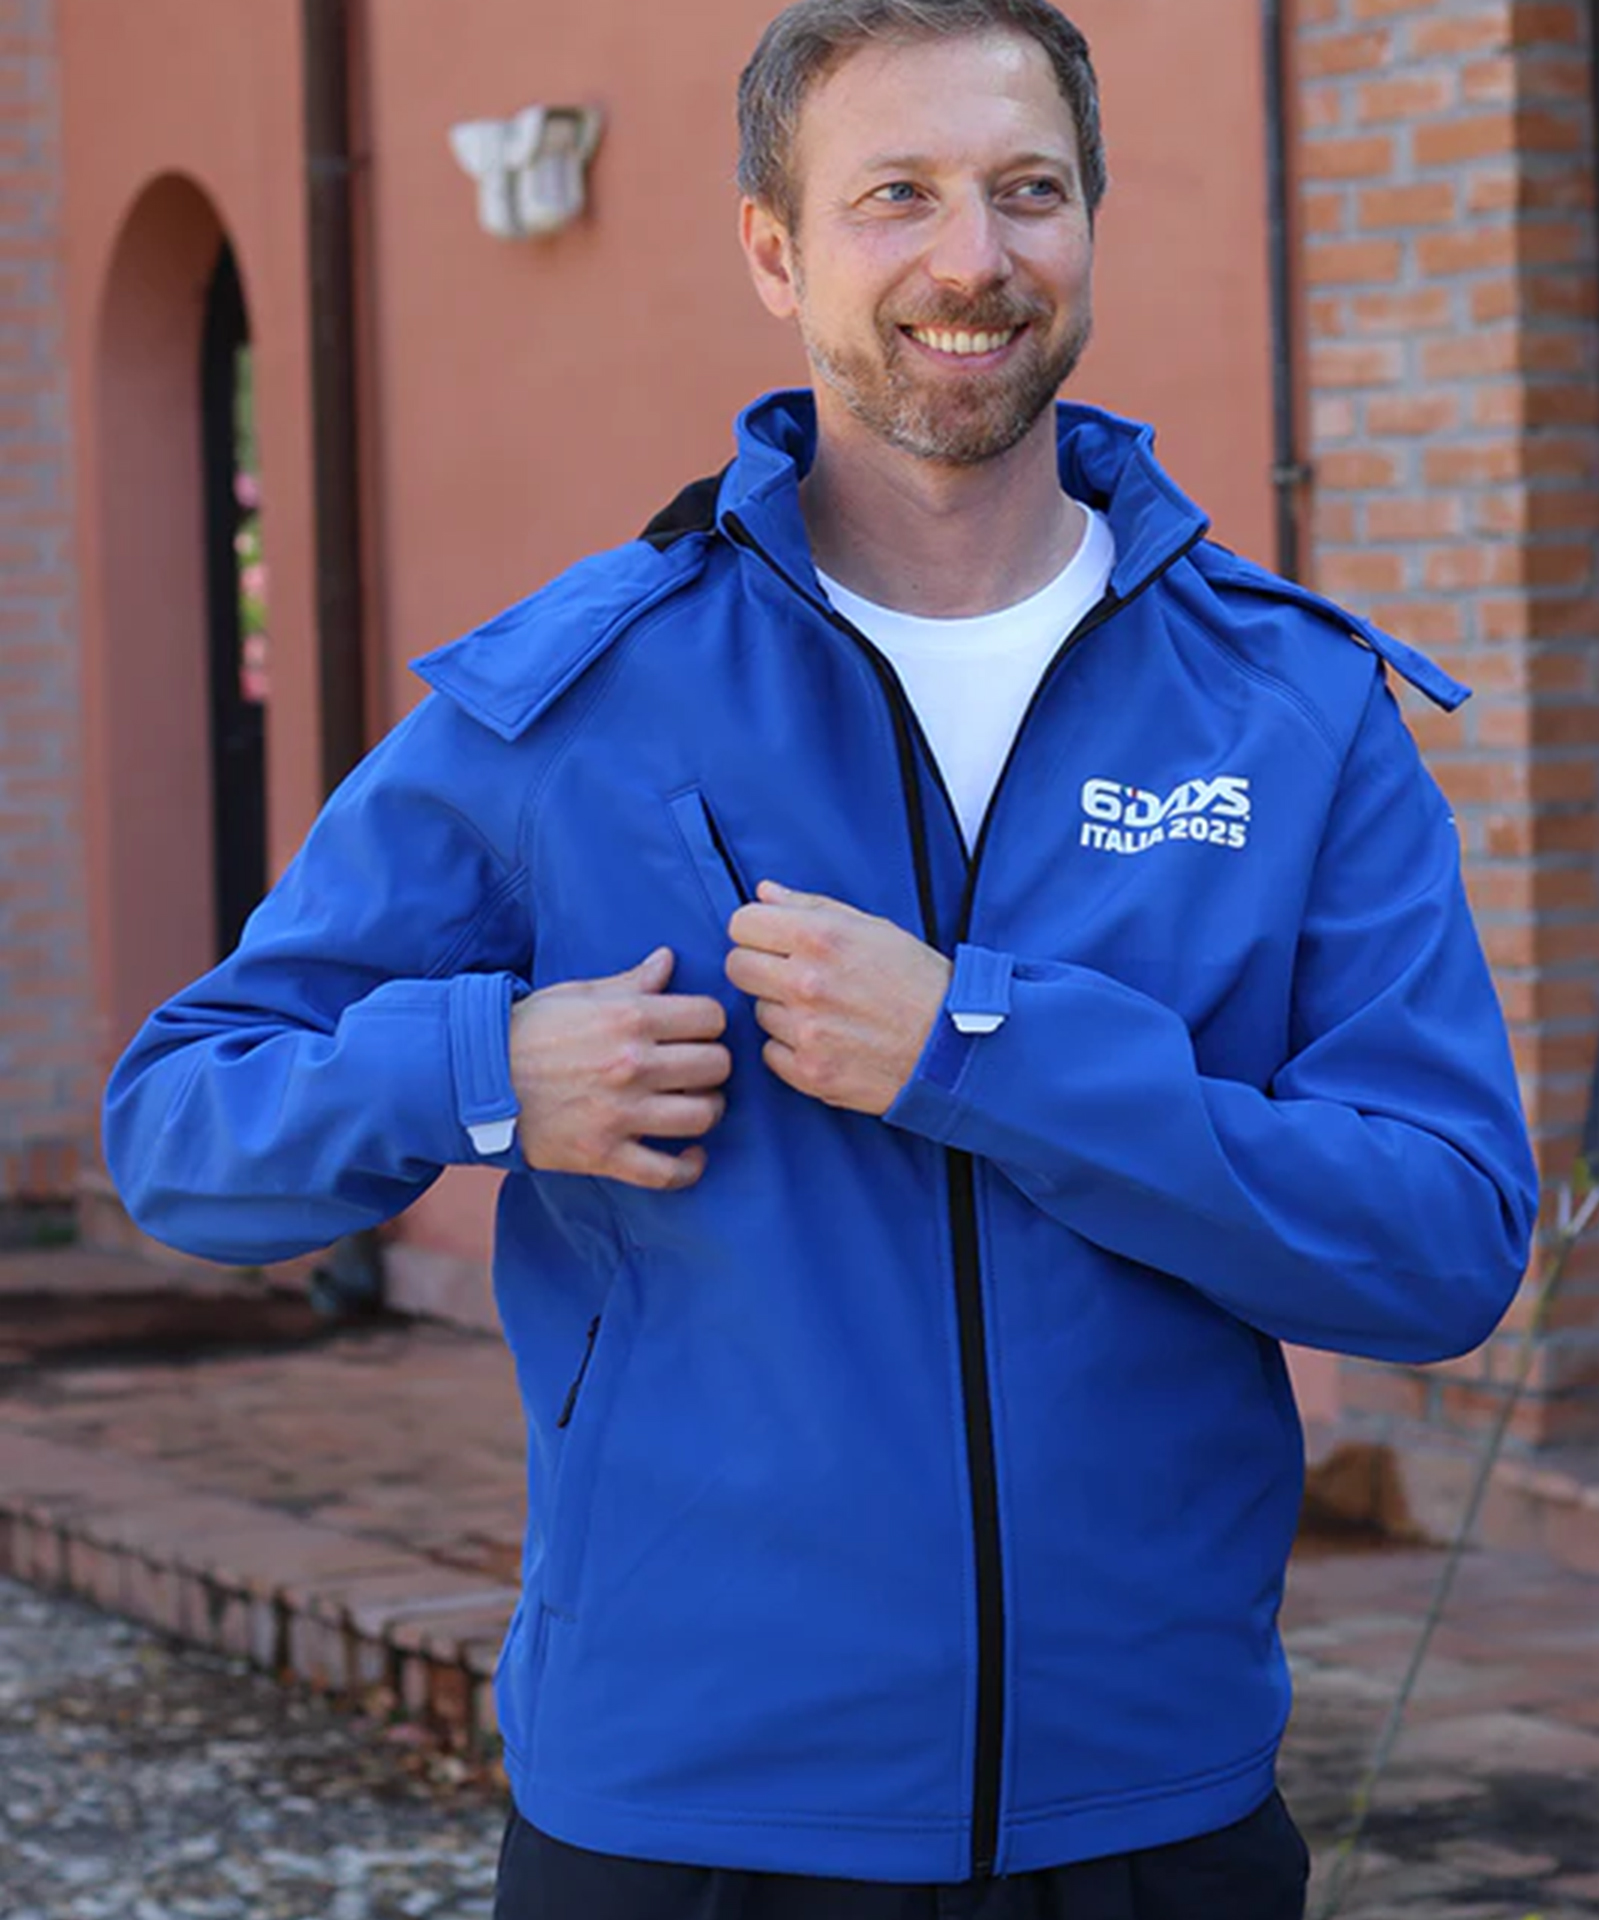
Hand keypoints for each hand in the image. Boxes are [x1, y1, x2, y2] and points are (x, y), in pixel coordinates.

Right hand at [509, 948, 730, 1189]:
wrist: (473, 1078)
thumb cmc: (527, 1030)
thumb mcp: (578, 993)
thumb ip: (631, 981)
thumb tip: (668, 960)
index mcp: (629, 1017)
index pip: (710, 1017)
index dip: (710, 1023)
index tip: (699, 1031)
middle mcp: (632, 1064)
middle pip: (716, 1065)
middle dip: (713, 1065)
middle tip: (698, 1069)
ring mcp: (620, 1113)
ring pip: (703, 1116)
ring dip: (707, 1110)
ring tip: (695, 1105)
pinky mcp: (604, 1154)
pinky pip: (667, 1172)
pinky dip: (688, 1168)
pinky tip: (690, 1155)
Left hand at [724, 882, 950, 1114]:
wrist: (954, 1049)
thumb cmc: (920, 984)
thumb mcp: (874, 929)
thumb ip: (811, 906)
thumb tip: (764, 893)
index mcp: (821, 937)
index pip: (741, 923)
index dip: (757, 930)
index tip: (772, 940)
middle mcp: (806, 982)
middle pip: (737, 966)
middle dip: (760, 967)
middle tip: (793, 976)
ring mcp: (805, 1030)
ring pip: (757, 1011)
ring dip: (781, 1009)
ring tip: (825, 1011)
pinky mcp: (809, 1071)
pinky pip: (771, 1052)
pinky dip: (792, 1048)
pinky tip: (827, 1040)